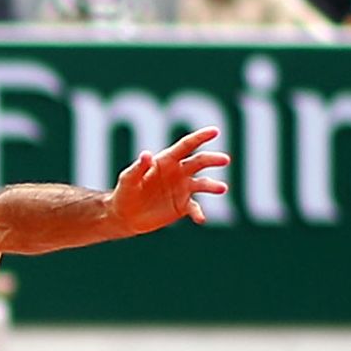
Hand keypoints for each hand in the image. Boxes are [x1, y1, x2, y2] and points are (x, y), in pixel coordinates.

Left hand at [111, 126, 229, 232]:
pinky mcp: (183, 206)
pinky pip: (195, 208)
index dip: (200, 137)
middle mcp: (179, 172)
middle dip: (212, 159)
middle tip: (225, 159)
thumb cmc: (125, 192)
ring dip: (213, 185)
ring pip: (203, 184)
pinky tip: (201, 219)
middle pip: (199, 162)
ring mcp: (183, 188)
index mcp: (167, 160)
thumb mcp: (128, 179)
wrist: (125, 215)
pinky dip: (199, 213)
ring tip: (222, 188)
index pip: (186, 145)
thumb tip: (147, 154)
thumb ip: (138, 168)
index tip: (215, 131)